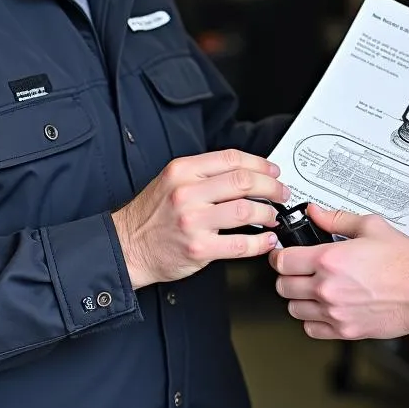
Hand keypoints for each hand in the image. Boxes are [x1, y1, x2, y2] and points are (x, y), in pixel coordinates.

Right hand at [111, 150, 288, 288]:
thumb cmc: (151, 215)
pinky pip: (240, 244)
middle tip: (281, 192)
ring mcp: (193, 221)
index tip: (273, 171)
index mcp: (183, 170)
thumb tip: (246, 172)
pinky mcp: (199, 249)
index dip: (260, 164)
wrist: (127, 247)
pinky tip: (266, 240)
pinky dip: (260, 242)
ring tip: (273, 216)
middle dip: (271, 186)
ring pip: (246, 210)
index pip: (232, 158)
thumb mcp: (172, 181)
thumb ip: (205, 174)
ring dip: (268, 212)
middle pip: (244, 181)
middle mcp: (188, 193)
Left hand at [270, 205, 408, 340]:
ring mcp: (334, 312)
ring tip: (310, 288)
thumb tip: (315, 212)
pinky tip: (321, 307)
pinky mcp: (344, 330)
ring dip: (298, 297)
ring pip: (294, 308)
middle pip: (283, 286)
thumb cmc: (403, 262)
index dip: (279, 254)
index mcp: (329, 259)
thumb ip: (336, 218)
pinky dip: (311, 319)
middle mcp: (327, 287)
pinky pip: (311, 329)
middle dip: (287, 275)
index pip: (283, 260)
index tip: (283, 253)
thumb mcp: (370, 226)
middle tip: (296, 269)